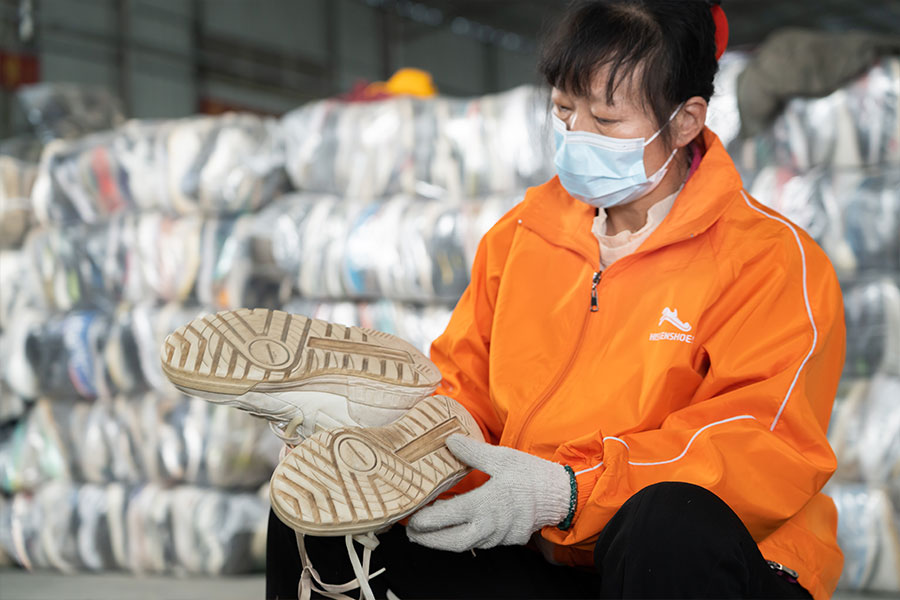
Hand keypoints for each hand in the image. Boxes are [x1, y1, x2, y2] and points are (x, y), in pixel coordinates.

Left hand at [407, 434, 570, 551]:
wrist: (561, 495)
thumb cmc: (532, 476)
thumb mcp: (501, 457)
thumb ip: (472, 452)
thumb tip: (450, 441)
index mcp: (482, 505)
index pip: (444, 517)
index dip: (424, 519)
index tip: (411, 516)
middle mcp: (488, 526)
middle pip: (449, 541)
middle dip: (427, 539)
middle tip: (412, 534)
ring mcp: (498, 536)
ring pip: (464, 545)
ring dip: (445, 541)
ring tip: (430, 534)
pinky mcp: (508, 539)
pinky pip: (481, 543)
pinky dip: (466, 539)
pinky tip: (460, 530)